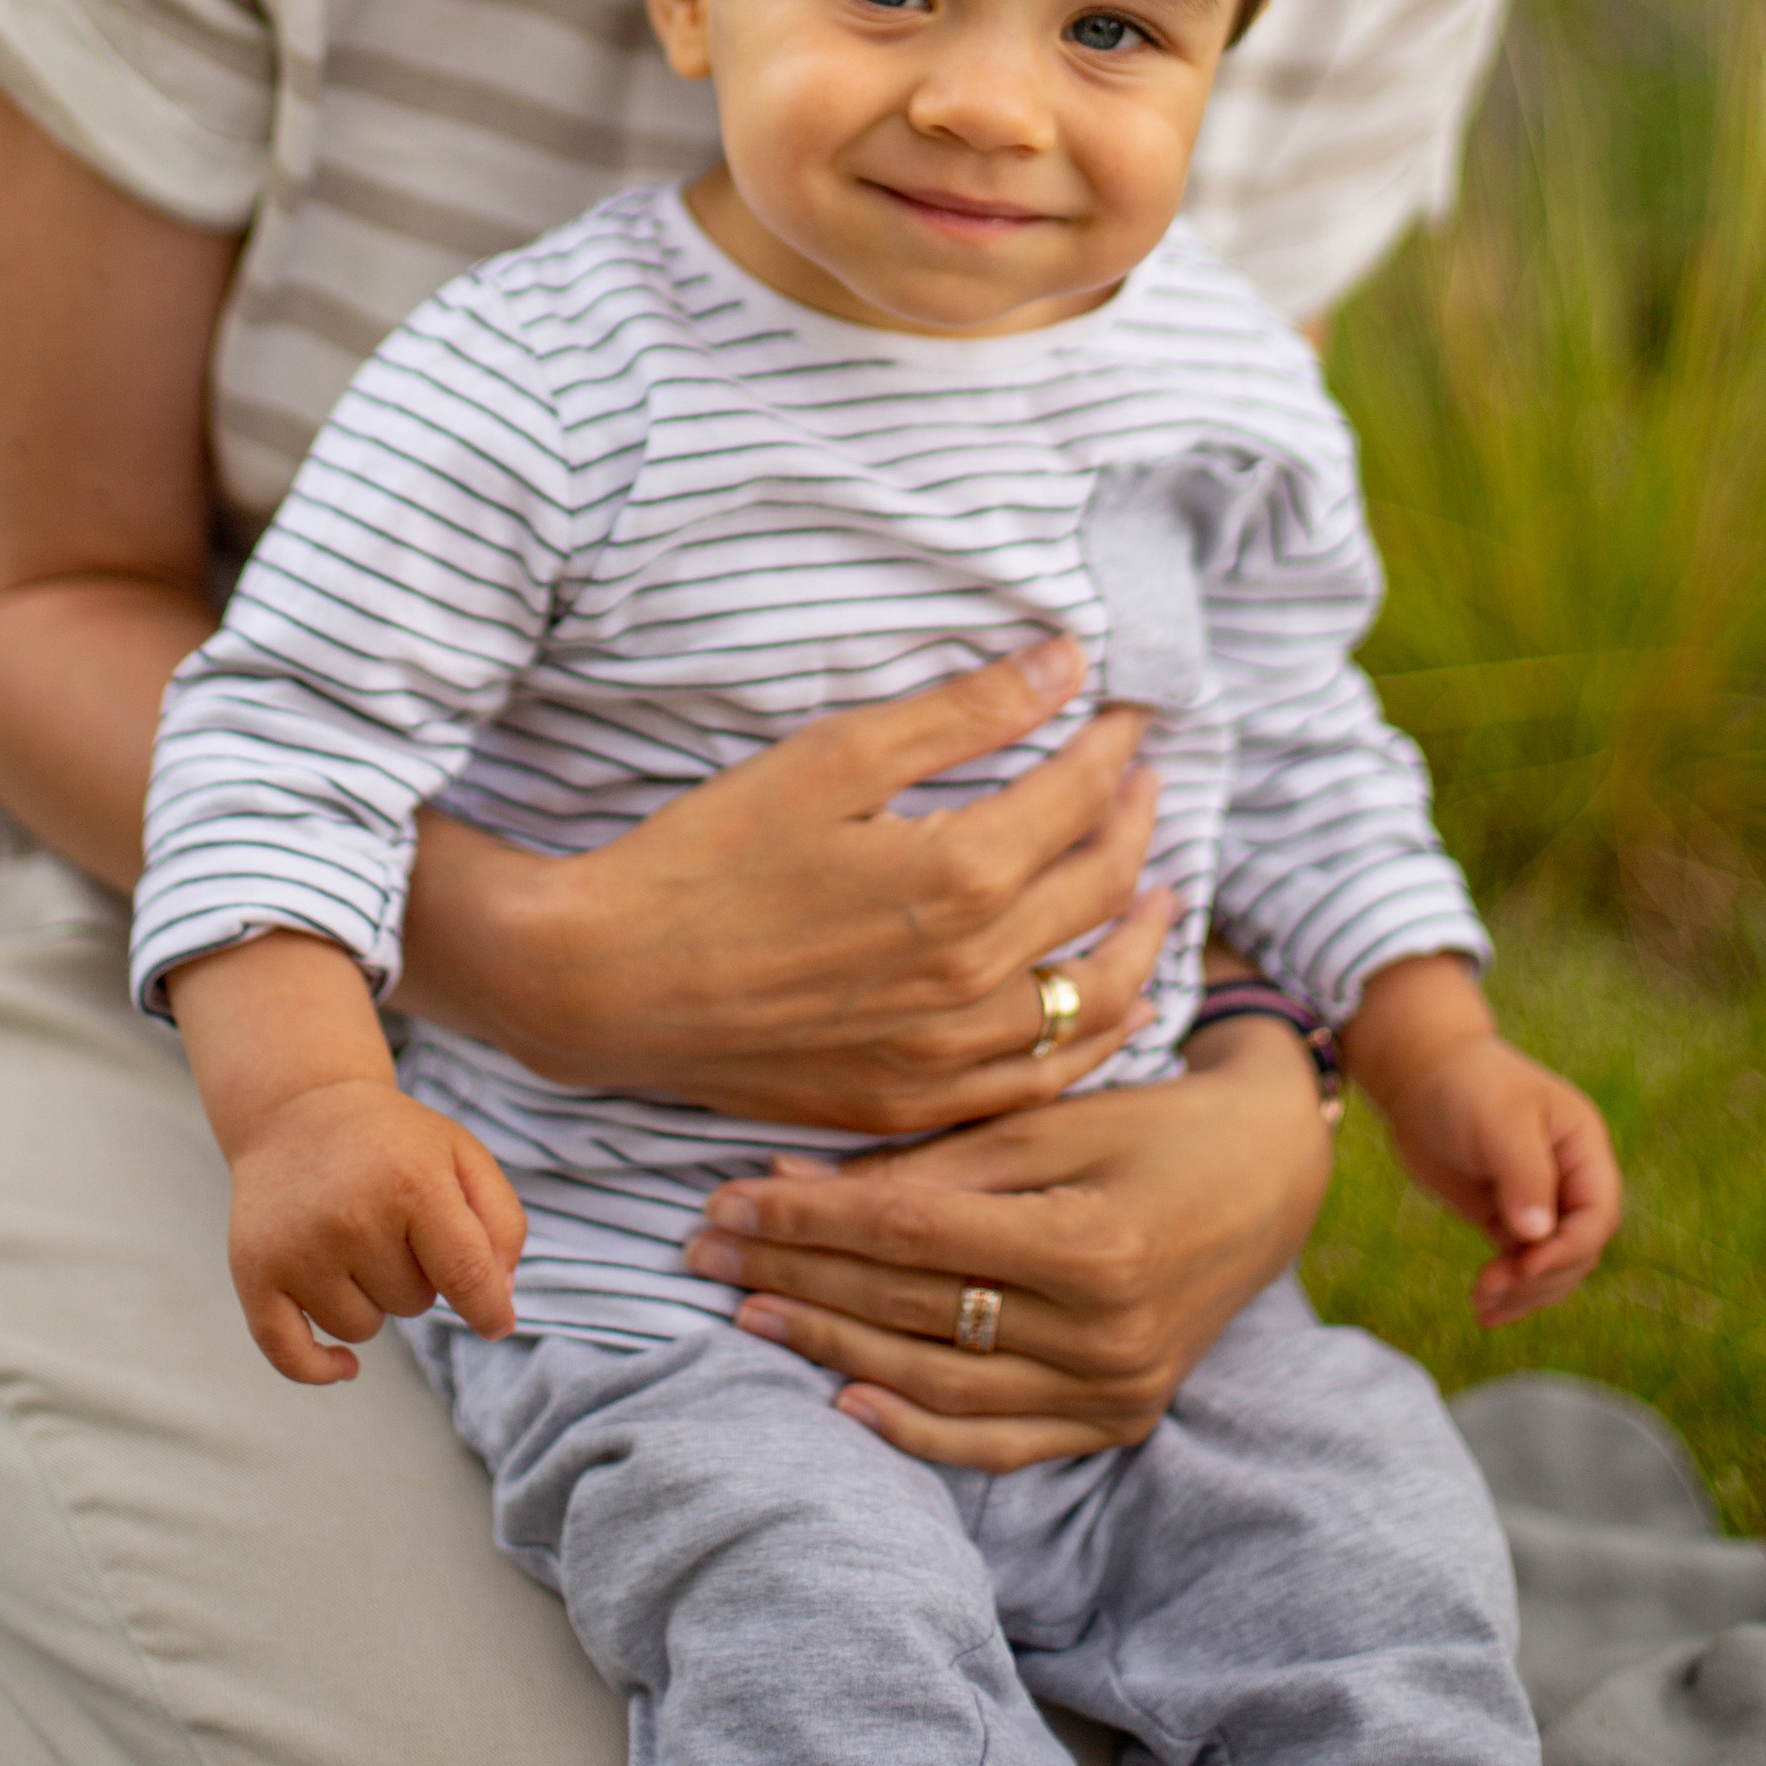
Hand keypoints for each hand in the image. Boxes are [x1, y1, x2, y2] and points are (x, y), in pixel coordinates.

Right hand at [168, 928, 526, 1379]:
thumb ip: (501, 1223)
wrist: (299, 1109)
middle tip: (391, 1223)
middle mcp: (351, 1217)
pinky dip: (320, 1369)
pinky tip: (344, 1366)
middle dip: (415, 1276)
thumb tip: (498, 1306)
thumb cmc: (394, 1143)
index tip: (497, 1325)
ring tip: (355, 1243)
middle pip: (414, 1304)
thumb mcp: (462, 1155)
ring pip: (362, 1329)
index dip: (489, 1310)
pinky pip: (290, 1357)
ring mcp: (298, 1248)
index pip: (466, 1276)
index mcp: (412, 1183)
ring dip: (369, 1301)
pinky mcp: (255, 1271)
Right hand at [399, 638, 1174, 1132]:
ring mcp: (947, 1053)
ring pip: (1096, 999)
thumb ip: (962, 711)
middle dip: (1136, 821)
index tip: (1128, 713)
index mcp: (959, 877)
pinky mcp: (912, 1102)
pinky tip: (1099, 1002)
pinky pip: (1044, 1081)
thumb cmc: (707, 853)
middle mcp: (973, 975)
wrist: (605, 982)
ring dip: (1141, 934)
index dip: (1114, 746)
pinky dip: (1094, 1036)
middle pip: (1101, 889)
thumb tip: (1066, 662)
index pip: (1080, 798)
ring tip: (1160, 891)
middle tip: (1143, 779)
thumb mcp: (831, 755)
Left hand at [681, 1015, 1336, 1468]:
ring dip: (833, 1351)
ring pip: (941, 1385)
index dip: (807, 1222)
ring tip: (750, 1316)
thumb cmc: (1151, 1121)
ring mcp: (1114, 1388)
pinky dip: (917, 1430)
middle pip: (914, 1311)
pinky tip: (843, 1401)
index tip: (722, 1202)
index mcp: (1091, 1240)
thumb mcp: (1050, 1118)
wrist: (1269, 1174)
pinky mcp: (1118, 1419)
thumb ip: (929, 1163)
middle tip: (704, 1257)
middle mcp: (1105, 1330)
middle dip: (798, 1280)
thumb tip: (789, 1186)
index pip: (911, 1237)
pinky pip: (1000, 1442)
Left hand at [1378, 1033, 1621, 1324]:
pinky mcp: (1507, 1218)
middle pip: (1578, 1250)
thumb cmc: (1465, 1083)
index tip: (1526, 1266)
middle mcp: (1570, 1179)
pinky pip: (1521, 1266)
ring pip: (1551, 1267)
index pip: (1598, 1214)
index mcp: (1583, 1148)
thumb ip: (1524, 1175)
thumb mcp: (1500, 1121)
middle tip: (1493, 1287)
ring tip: (1483, 1304)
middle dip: (1541, 1277)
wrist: (1418, 1073)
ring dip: (1523, 1292)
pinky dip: (1508, 1290)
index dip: (1569, 1248)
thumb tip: (1537, 1235)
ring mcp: (1540, 1202)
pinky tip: (1485, 1310)